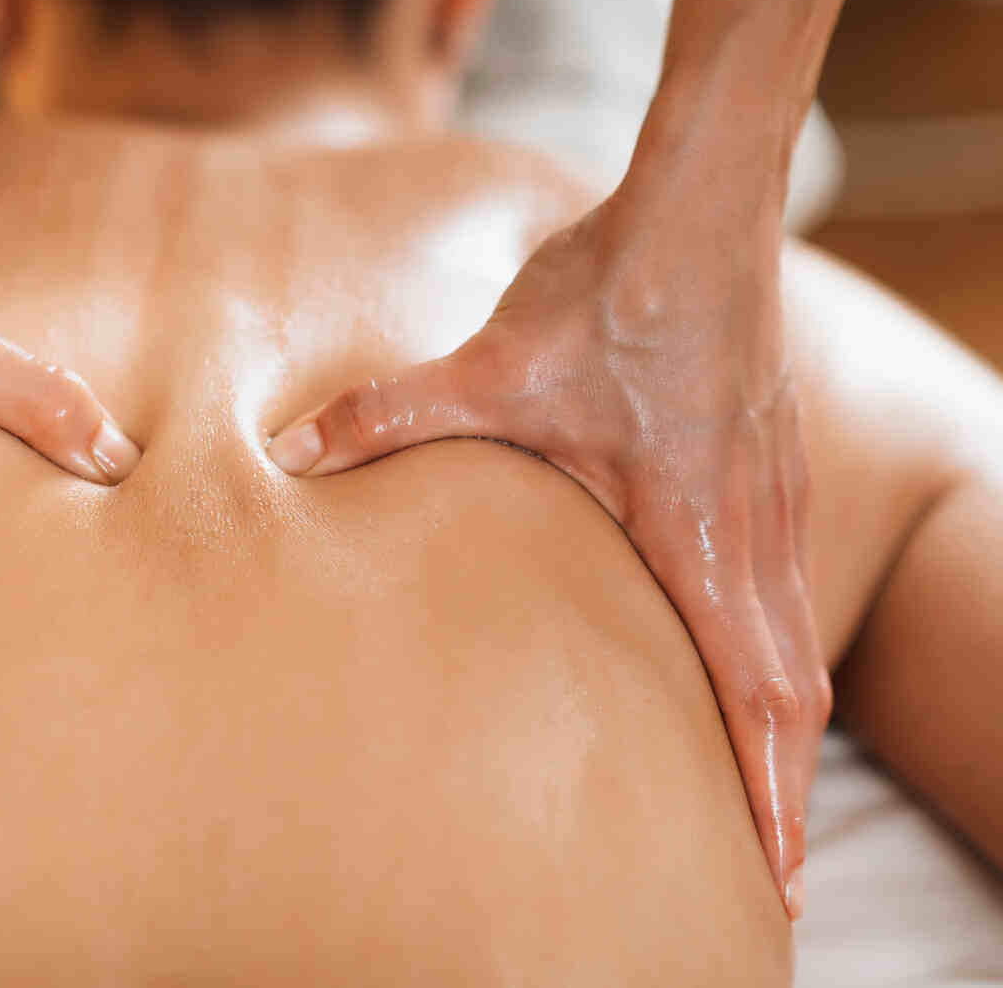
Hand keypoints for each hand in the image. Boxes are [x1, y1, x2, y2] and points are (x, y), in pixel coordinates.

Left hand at [267, 189, 828, 917]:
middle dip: (783, 785)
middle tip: (771, 874)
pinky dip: (772, 648)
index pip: (752, 692)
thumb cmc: (610, 293)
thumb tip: (287, 450)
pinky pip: (781, 583)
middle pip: (791, 688)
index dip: (767, 792)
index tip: (774, 877)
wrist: (696, 205)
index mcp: (698, 530)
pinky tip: (733, 652)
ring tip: (758, 788)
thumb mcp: (491, 368)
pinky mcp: (765, 460)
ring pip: (793, 636)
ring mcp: (771, 494)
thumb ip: (389, 417)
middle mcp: (751, 527)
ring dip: (780, 721)